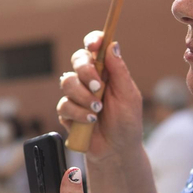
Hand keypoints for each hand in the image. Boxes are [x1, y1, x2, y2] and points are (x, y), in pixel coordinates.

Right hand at [57, 33, 145, 160]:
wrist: (116, 150)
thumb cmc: (126, 122)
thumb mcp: (129, 96)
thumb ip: (119, 71)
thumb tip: (113, 45)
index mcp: (106, 71)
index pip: (96, 48)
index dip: (93, 41)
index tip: (94, 45)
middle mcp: (89, 79)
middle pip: (77, 60)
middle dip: (85, 71)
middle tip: (98, 86)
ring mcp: (77, 95)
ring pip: (67, 82)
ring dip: (83, 97)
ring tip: (98, 111)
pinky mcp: (67, 112)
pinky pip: (64, 105)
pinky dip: (78, 114)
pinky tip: (91, 121)